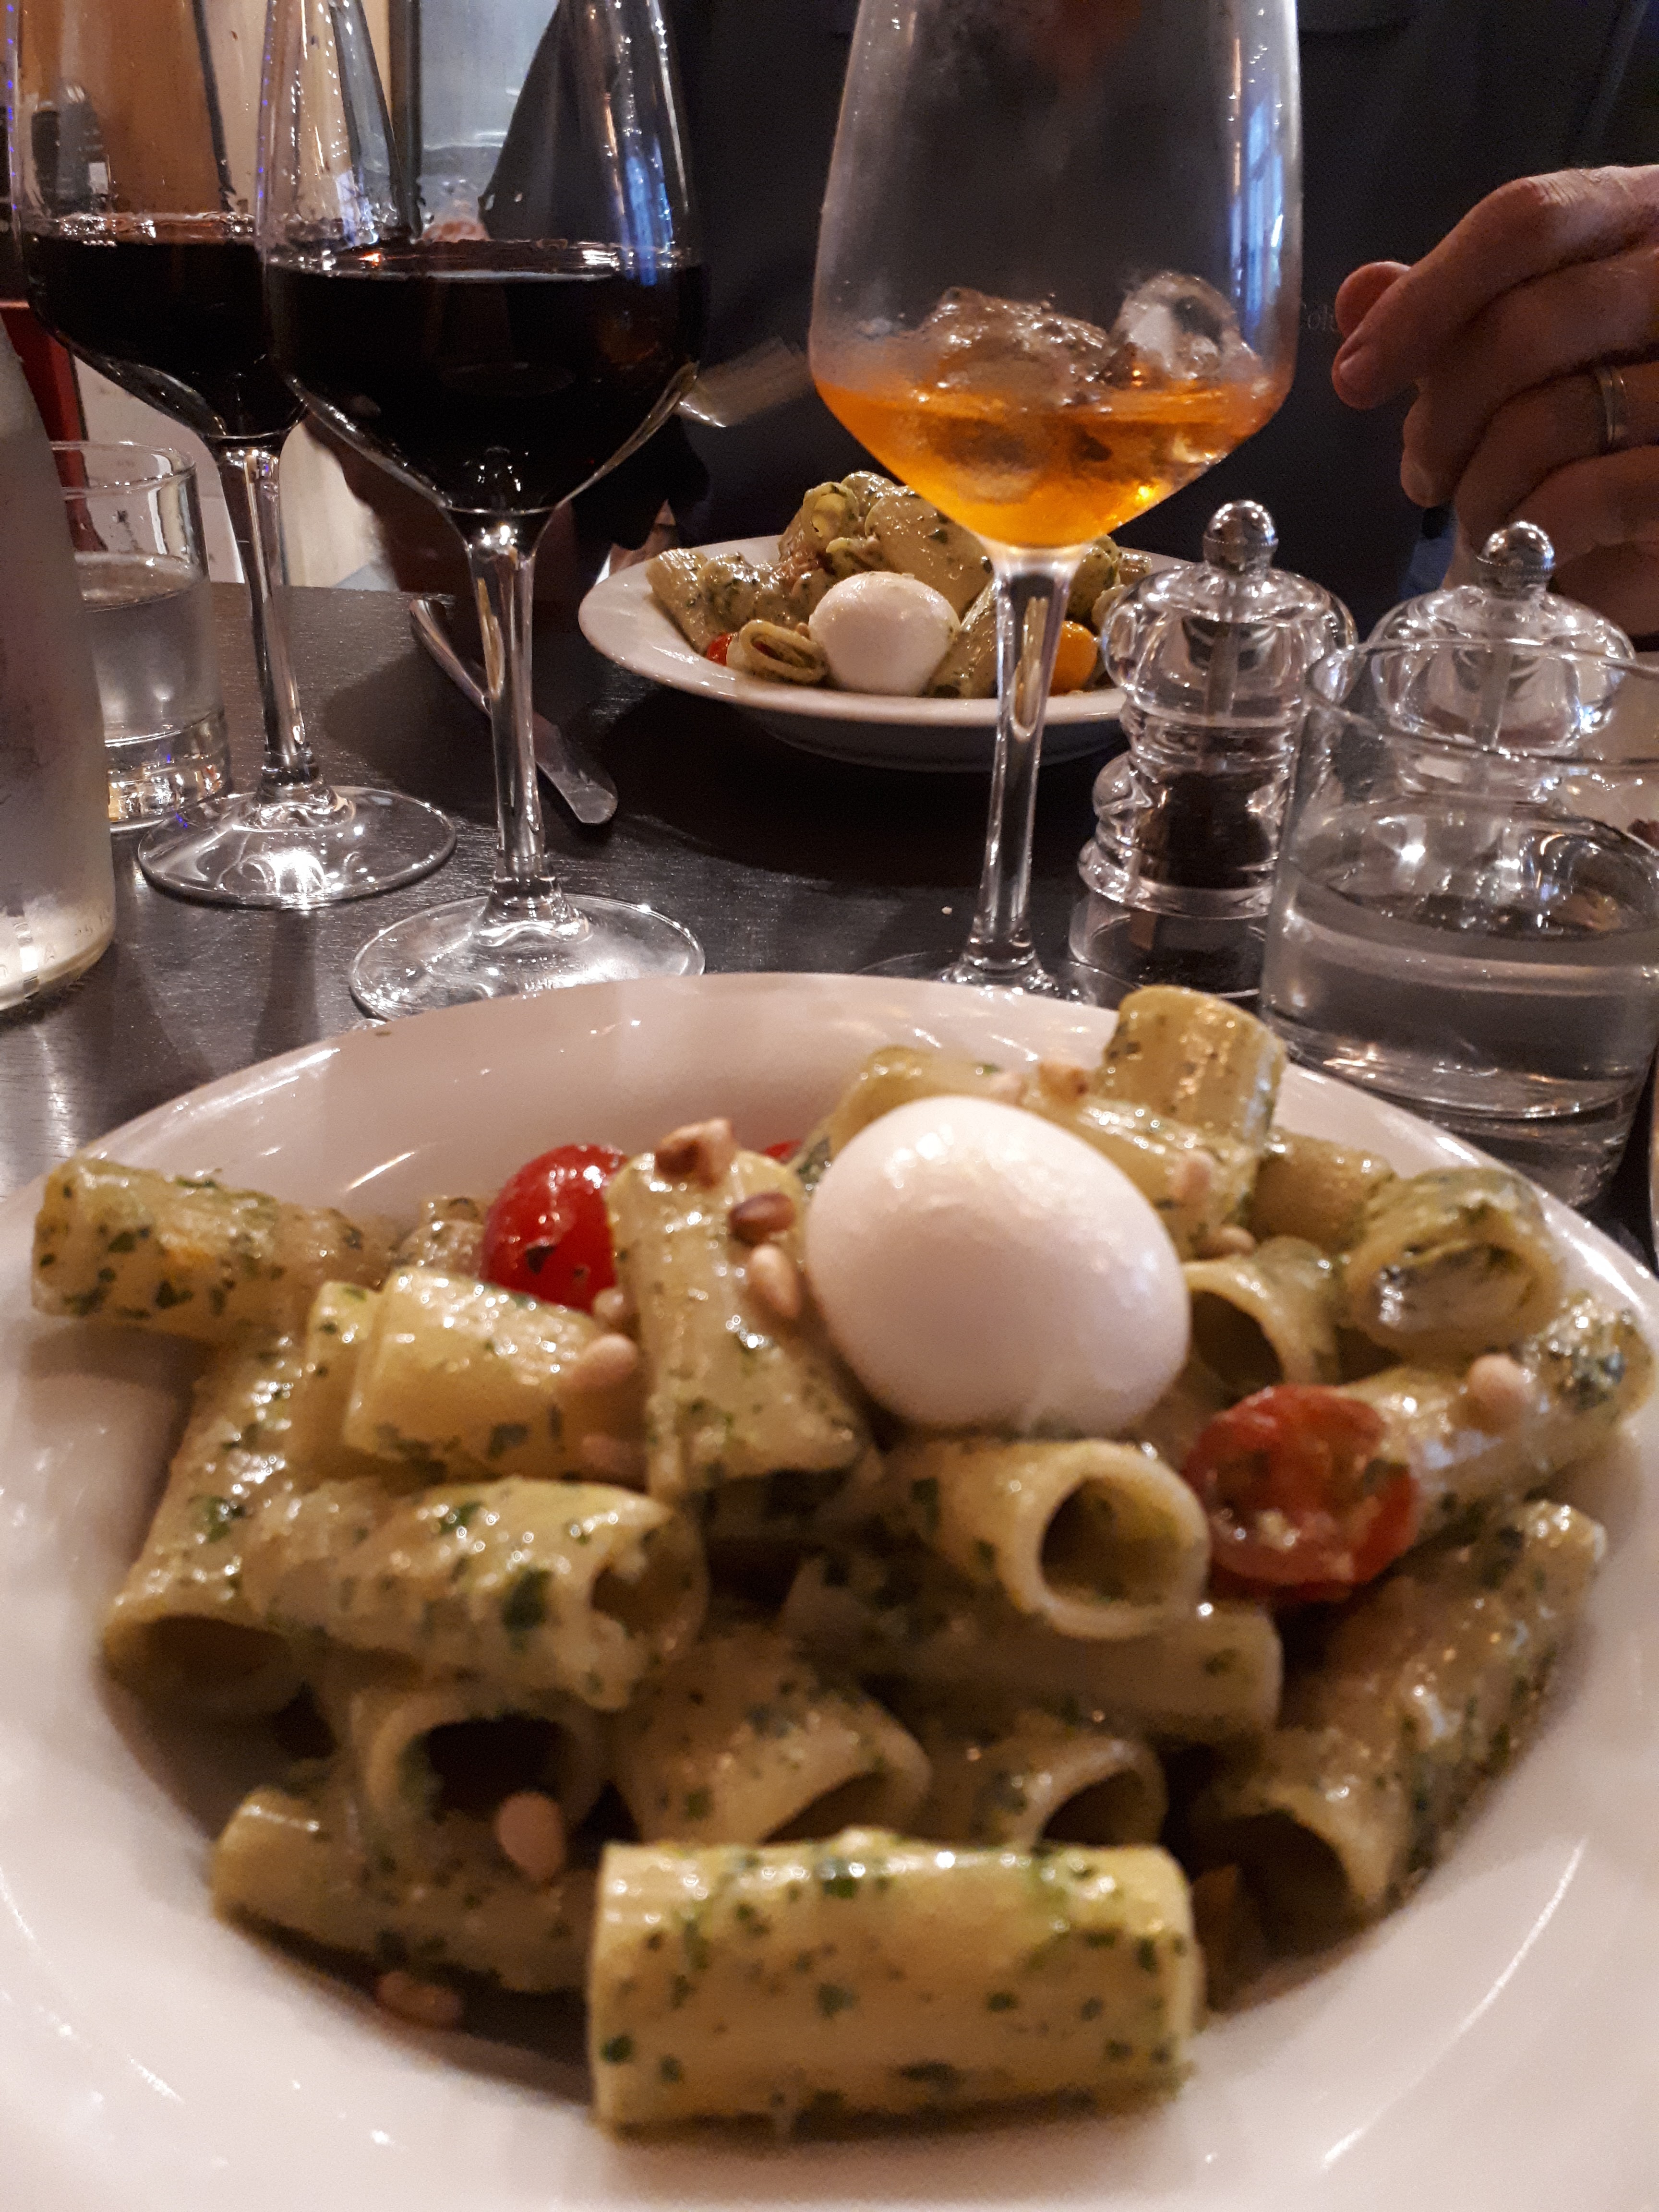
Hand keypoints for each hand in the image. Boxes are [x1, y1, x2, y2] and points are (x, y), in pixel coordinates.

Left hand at [1331, 166, 1658, 633]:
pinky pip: (1587, 497)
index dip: (1424, 300)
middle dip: (1443, 417)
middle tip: (1422, 474)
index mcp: (1645, 215)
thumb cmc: (1588, 422)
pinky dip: (1529, 529)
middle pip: (1522, 325)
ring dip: (1480, 487)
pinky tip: (1522, 543)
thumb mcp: (1516, 352)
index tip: (1355, 376)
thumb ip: (1449, 313)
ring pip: (1550, 420)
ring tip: (1476, 512)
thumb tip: (1361, 293)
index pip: (1526, 222)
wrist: (1647, 520)